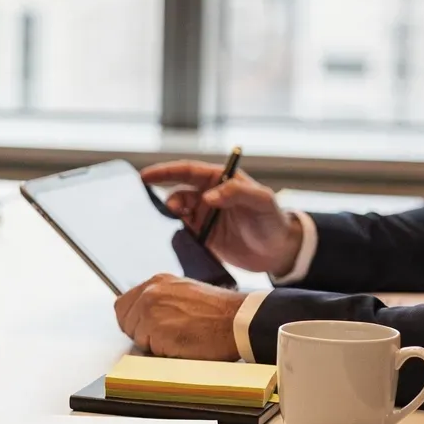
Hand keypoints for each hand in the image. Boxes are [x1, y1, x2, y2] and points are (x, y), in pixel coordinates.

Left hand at [113, 273, 245, 359]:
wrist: (239, 320)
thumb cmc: (220, 313)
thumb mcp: (185, 294)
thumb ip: (162, 302)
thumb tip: (145, 318)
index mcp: (157, 282)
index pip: (123, 305)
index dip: (133, 322)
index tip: (145, 330)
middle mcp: (150, 292)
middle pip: (125, 322)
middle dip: (141, 334)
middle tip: (167, 338)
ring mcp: (151, 309)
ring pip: (135, 336)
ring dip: (152, 344)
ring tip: (178, 339)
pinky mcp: (156, 328)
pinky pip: (148, 349)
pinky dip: (162, 352)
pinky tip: (181, 345)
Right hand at [140, 160, 302, 274]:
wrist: (278, 252)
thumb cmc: (273, 220)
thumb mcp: (262, 201)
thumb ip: (237, 193)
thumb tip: (208, 197)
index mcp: (220, 180)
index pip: (188, 171)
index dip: (165, 172)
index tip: (145, 176)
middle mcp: (208, 196)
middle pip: (177, 191)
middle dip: (163, 194)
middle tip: (158, 205)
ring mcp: (204, 217)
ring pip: (176, 212)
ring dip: (171, 216)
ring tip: (178, 222)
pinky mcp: (202, 237)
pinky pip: (181, 233)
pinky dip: (174, 233)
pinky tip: (176, 237)